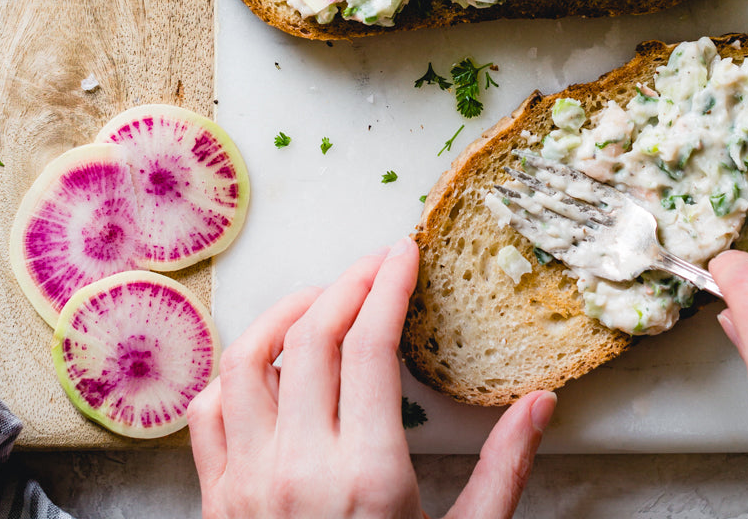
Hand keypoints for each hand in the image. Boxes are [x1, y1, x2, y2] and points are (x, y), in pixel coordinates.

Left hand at [187, 237, 554, 518]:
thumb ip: (504, 472)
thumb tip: (540, 402)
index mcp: (366, 478)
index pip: (368, 343)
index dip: (388, 284)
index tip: (405, 253)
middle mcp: (297, 469)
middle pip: (310, 333)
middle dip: (346, 282)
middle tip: (376, 265)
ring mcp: (245, 484)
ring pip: (246, 358)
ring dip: (283, 313)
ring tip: (320, 299)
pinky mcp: (214, 503)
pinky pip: (207, 412)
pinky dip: (234, 373)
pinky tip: (268, 366)